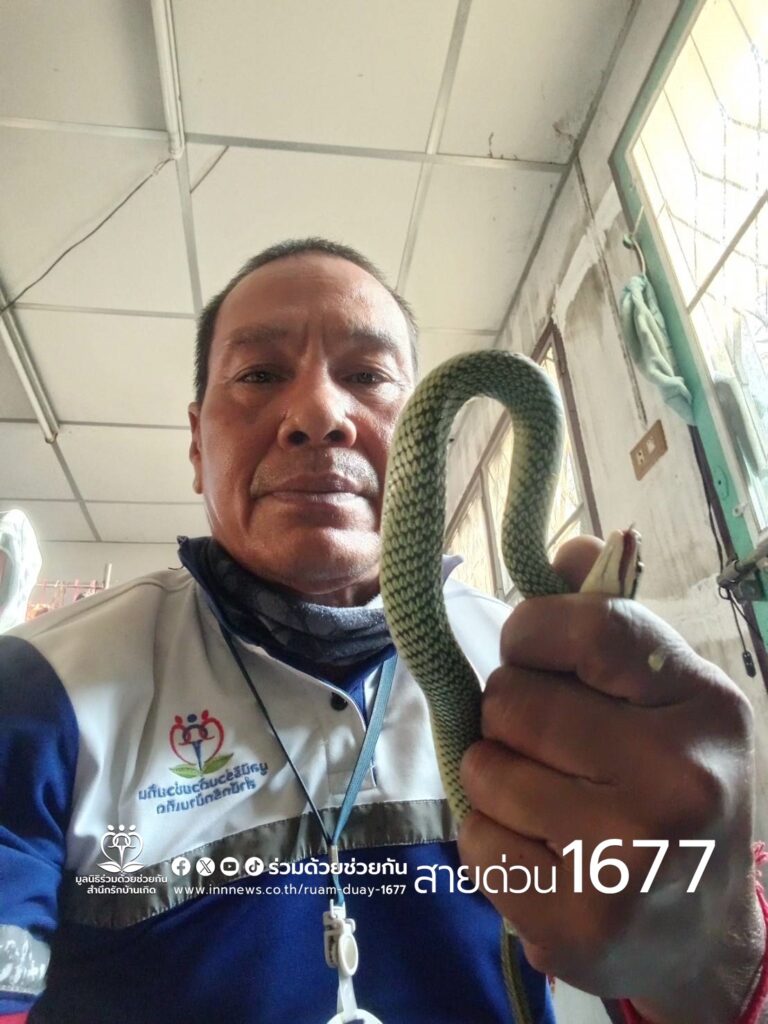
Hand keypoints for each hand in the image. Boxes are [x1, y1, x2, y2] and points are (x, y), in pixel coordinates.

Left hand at [458, 536, 763, 1023]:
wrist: (702, 931)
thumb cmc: (671, 788)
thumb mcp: (666, 698)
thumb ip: (608, 618)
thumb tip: (568, 548)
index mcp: (703, 705)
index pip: (586, 626)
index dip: (529, 631)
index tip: (527, 652)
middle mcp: (679, 778)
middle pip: (511, 700)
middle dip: (508, 717)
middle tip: (547, 746)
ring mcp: (631, 857)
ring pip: (483, 770)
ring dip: (495, 780)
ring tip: (547, 804)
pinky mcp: (582, 924)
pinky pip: (476, 842)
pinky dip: (492, 842)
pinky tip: (543, 857)